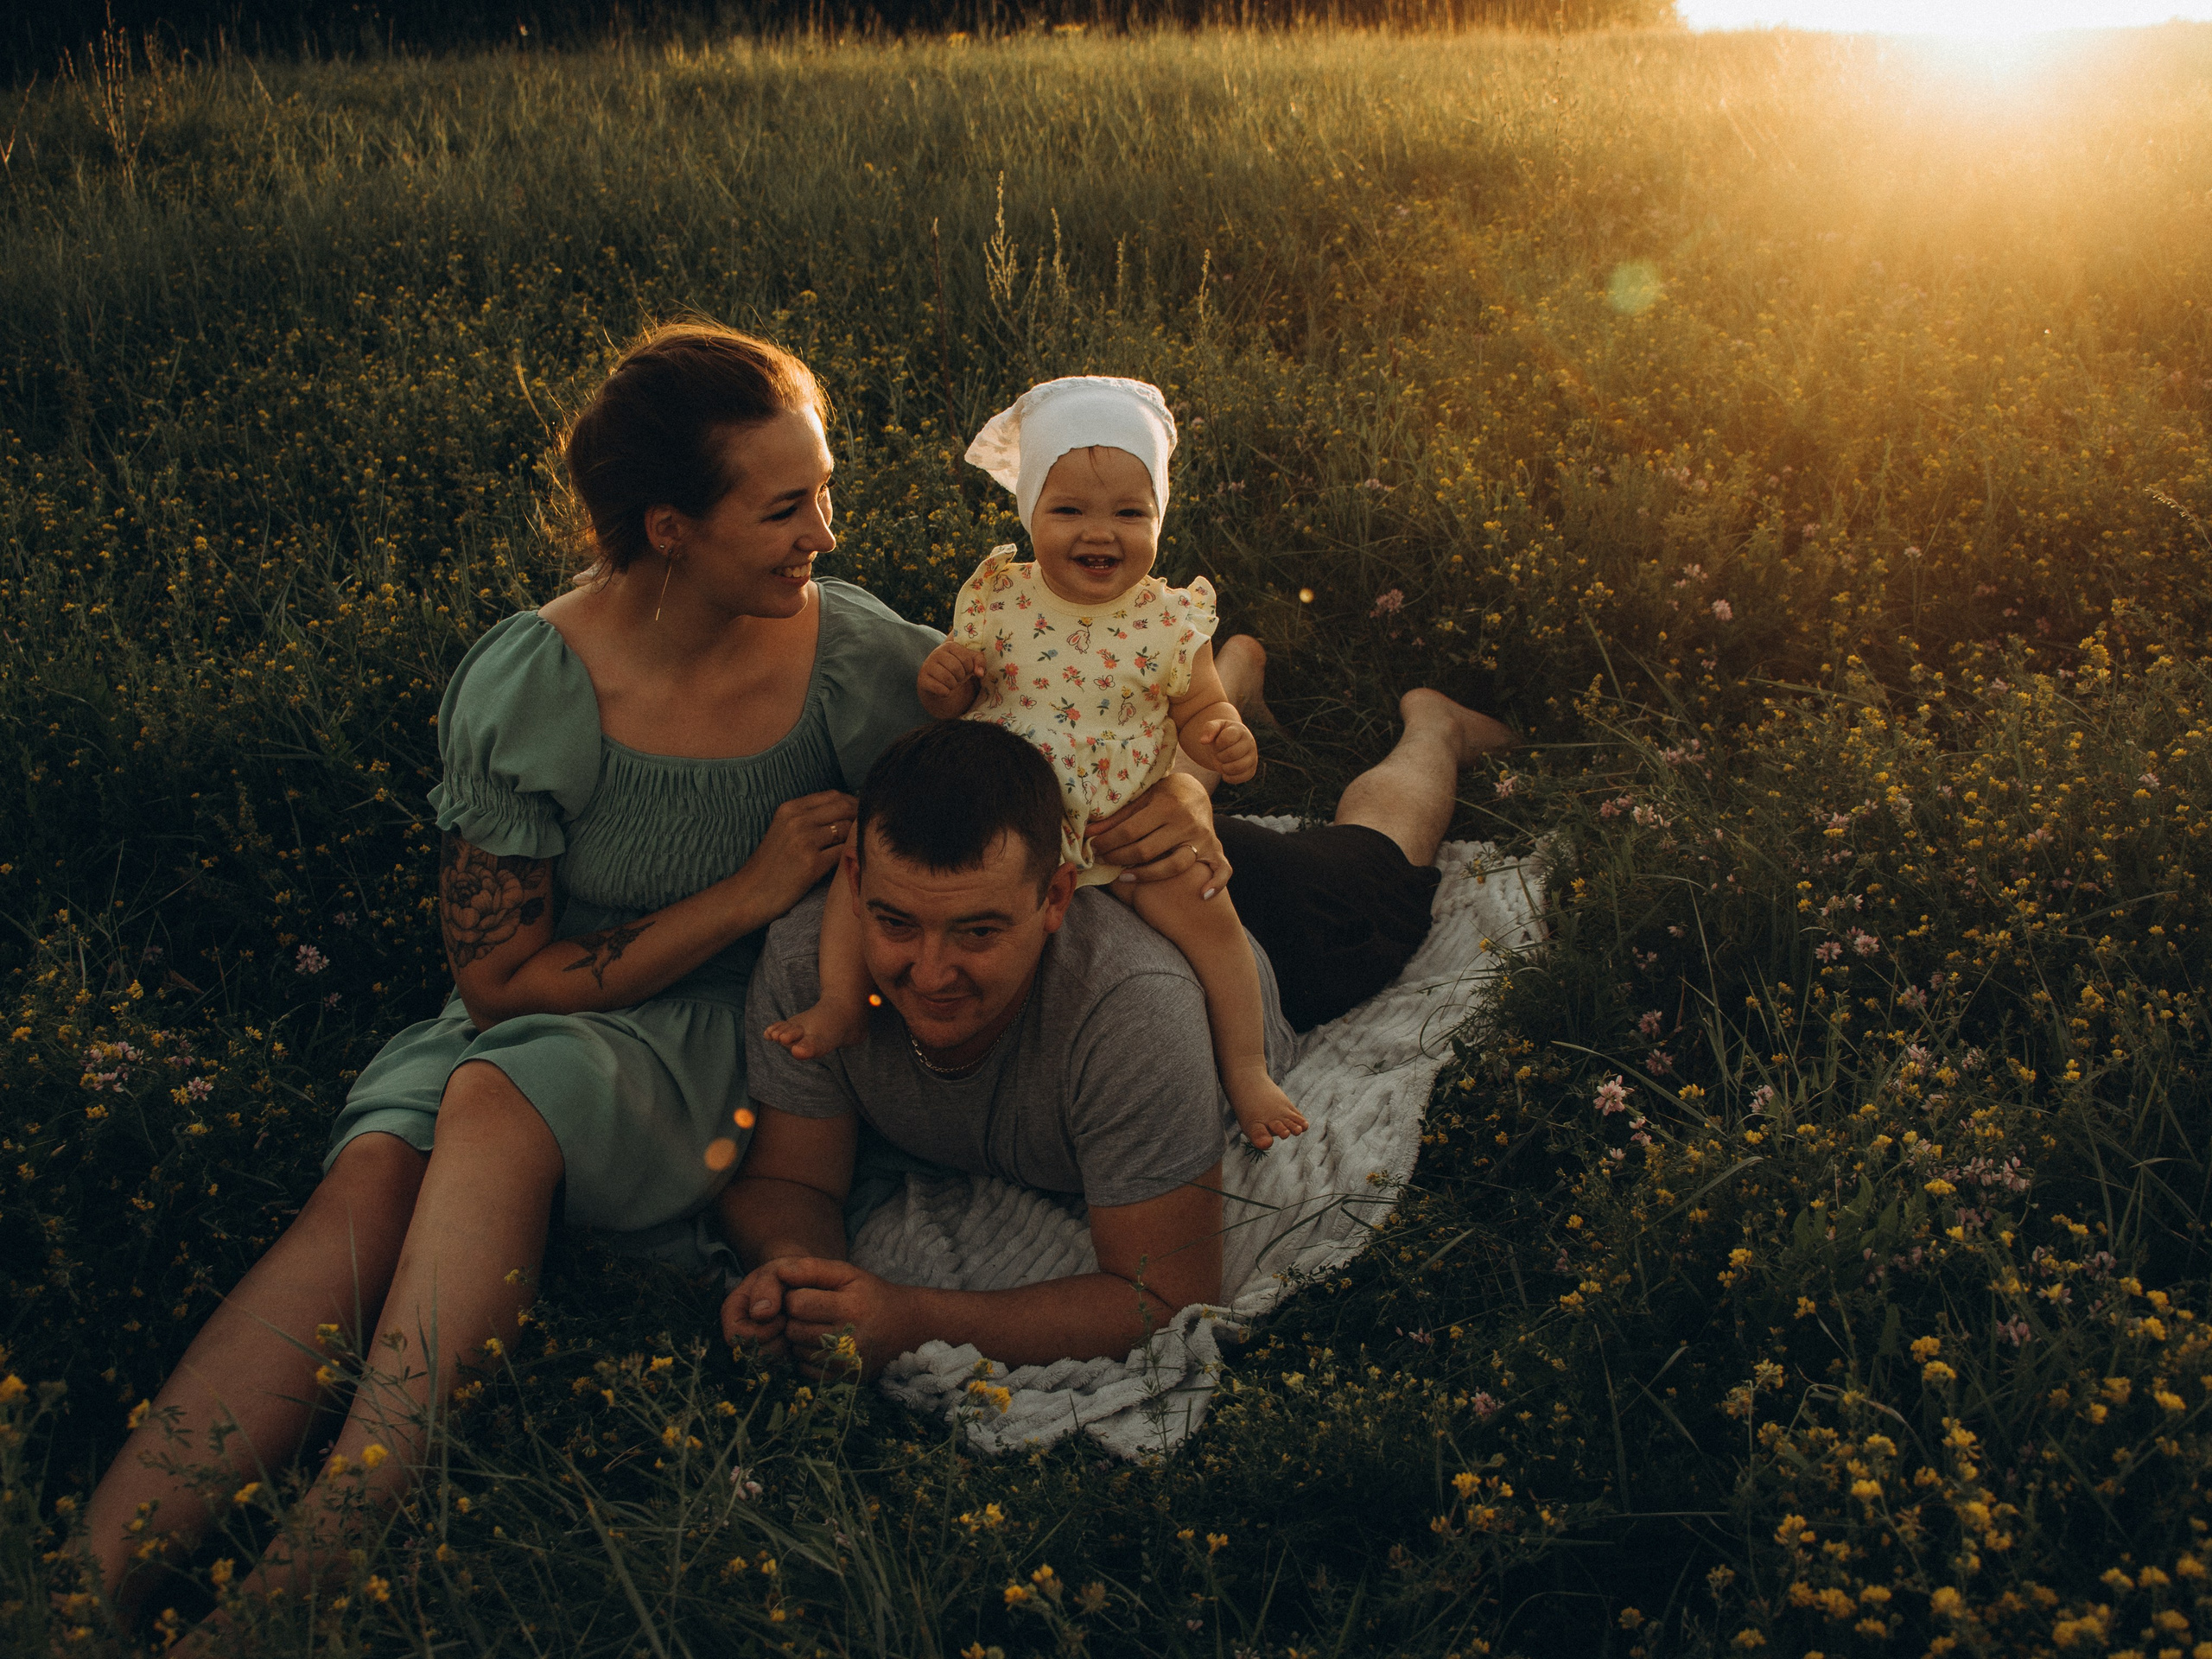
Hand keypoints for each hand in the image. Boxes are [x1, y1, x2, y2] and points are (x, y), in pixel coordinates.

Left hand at [729, 1257, 916, 1378]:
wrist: (907, 1328)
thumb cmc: (872, 1296)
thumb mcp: (849, 1274)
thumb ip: (813, 1268)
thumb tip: (779, 1271)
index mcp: (851, 1307)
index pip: (797, 1303)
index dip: (793, 1296)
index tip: (804, 1293)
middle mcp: (850, 1338)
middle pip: (794, 1329)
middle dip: (794, 1318)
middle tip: (808, 1311)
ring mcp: (847, 1363)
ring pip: (796, 1350)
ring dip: (799, 1338)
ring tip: (816, 1326)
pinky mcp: (844, 1379)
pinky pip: (805, 1369)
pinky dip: (807, 1356)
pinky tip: (821, 1344)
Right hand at [738, 791, 854, 916]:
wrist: (748, 894)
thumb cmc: (769, 866)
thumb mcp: (782, 831)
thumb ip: (807, 818)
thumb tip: (845, 812)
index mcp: (789, 809)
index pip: (832, 796)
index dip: (852, 803)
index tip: (861, 814)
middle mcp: (797, 820)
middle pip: (843, 808)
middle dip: (860, 816)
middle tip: (868, 829)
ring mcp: (804, 841)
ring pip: (846, 829)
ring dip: (857, 837)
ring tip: (861, 846)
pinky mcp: (811, 864)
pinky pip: (843, 852)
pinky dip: (851, 855)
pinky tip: (853, 861)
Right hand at [917, 641, 985, 717]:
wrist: (937, 682)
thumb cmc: (955, 670)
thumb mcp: (969, 663)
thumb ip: (979, 662)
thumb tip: (980, 673)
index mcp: (949, 646)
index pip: (966, 659)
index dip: (969, 668)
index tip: (965, 670)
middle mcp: (936, 653)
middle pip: (956, 669)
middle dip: (961, 677)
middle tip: (957, 677)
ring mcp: (927, 665)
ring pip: (948, 679)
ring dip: (953, 685)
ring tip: (950, 683)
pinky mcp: (922, 679)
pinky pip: (940, 689)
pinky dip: (946, 693)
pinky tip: (943, 689)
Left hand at [1088, 772, 1231, 894]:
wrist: (1197, 791)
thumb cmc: (1164, 796)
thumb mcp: (1141, 799)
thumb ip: (1117, 817)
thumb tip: (1088, 832)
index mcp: (1167, 806)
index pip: (1130, 830)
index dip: (1108, 841)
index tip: (1093, 847)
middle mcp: (1186, 823)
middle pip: (1146, 850)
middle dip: (1118, 858)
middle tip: (1102, 860)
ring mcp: (1203, 839)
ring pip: (1174, 865)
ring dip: (1146, 875)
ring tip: (1123, 876)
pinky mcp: (1216, 850)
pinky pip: (1222, 870)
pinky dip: (1215, 884)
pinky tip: (1203, 895)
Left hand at [1193, 716, 1256, 783]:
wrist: (1229, 746)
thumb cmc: (1220, 736)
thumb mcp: (1214, 728)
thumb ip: (1209, 729)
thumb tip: (1203, 741)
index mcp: (1240, 730)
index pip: (1227, 738)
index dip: (1218, 744)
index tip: (1218, 744)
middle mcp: (1250, 743)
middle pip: (1232, 754)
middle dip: (1220, 756)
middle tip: (1219, 754)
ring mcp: (1253, 757)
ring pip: (1238, 767)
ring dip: (1224, 768)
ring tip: (1222, 763)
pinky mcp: (1252, 770)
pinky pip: (1241, 778)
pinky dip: (1229, 778)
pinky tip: (1226, 772)